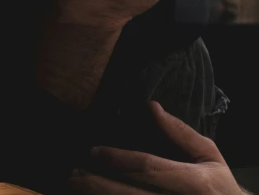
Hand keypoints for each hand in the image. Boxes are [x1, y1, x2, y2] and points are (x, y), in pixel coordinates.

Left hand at [70, 102, 247, 193]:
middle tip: (74, 173)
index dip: (118, 159)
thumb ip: (180, 133)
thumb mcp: (209, 156)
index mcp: (194, 183)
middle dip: (98, 185)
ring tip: (78, 186)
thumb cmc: (219, 186)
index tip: (94, 151)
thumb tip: (151, 106)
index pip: (148, 168)